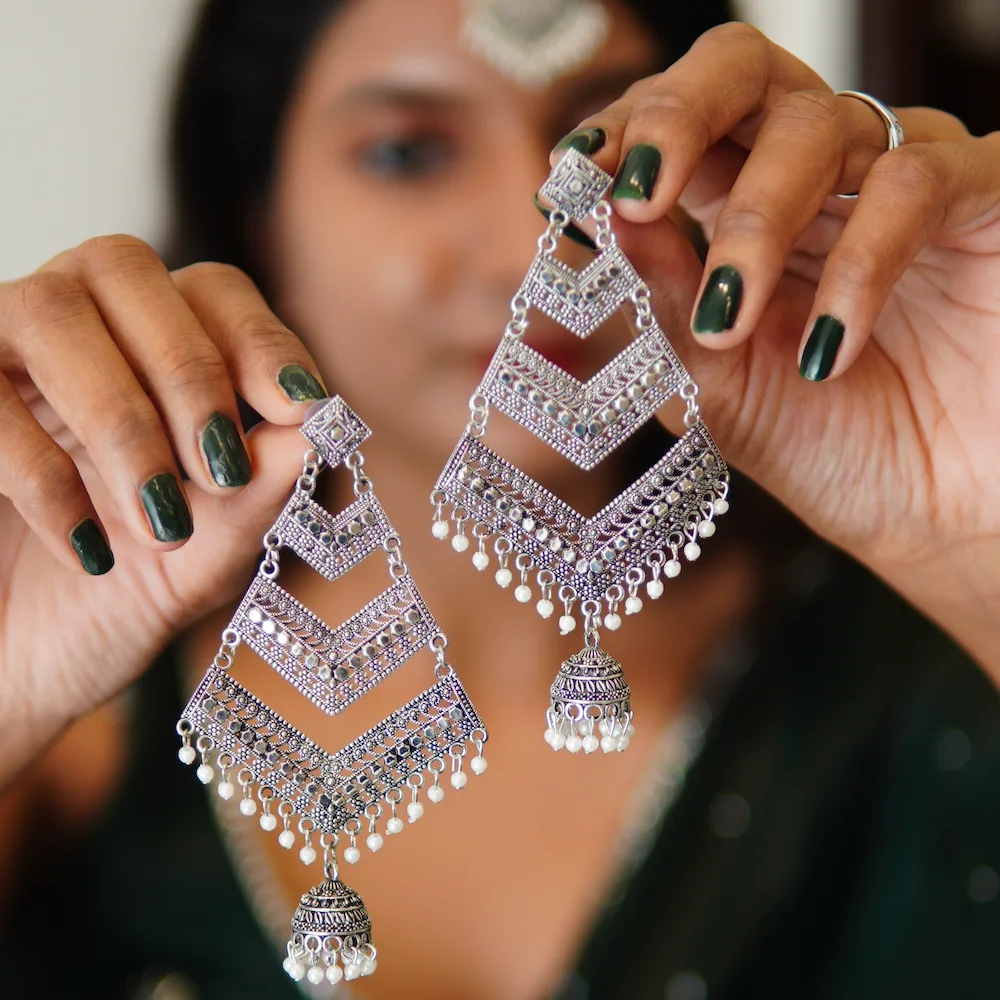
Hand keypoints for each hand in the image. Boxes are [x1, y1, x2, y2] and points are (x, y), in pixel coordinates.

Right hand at [0, 236, 327, 782]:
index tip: (296, 404)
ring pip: (54, 312)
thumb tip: (324, 423)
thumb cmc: (112, 608)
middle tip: (220, 469)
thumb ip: (262, 493)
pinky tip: (89, 550)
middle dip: (189, 369)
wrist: (15, 675)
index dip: (257, 337)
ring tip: (160, 521)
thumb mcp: (206, 559)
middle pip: (126, 266)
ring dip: (123, 419)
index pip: (212, 293)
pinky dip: (45, 474)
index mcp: (150, 359)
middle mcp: (74, 335)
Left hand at [558, 24, 999, 679]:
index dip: (627, 131)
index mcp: (743, 218)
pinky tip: (826, 348)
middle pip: (746, 72)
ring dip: (755, 221)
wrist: (936, 516)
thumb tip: (601, 214)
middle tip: (637, 190)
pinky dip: (858, 262)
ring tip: (731, 322)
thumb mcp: (720, 385)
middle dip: (678, 116)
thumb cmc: (829, 450)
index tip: (572, 174)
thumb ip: (666, 300)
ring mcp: (903, 184)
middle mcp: (820, 185)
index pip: (681, 128)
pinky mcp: (987, 202)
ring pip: (822, 123)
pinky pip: (916, 182)